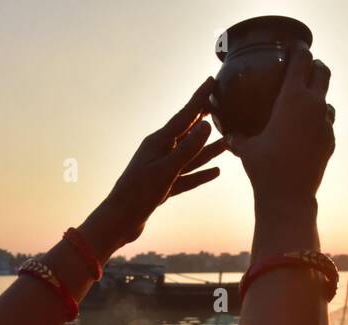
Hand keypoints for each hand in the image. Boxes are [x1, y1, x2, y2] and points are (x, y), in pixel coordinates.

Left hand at [87, 77, 227, 250]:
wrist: (119, 221)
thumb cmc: (138, 194)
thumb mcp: (165, 170)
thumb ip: (187, 149)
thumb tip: (206, 124)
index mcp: (158, 142)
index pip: (184, 116)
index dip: (199, 98)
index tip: (211, 81)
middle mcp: (160, 152)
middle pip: (188, 132)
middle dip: (205, 118)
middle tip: (221, 103)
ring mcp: (162, 170)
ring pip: (191, 156)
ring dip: (208, 148)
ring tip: (228, 140)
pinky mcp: (164, 187)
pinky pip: (188, 177)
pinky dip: (202, 174)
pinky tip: (216, 171)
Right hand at [226, 48, 334, 207]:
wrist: (289, 197)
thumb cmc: (264, 169)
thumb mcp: (246, 149)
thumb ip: (237, 137)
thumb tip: (227, 134)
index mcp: (292, 99)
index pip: (301, 61)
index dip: (299, 51)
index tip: (294, 48)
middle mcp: (314, 106)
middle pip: (323, 72)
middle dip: (315, 66)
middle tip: (305, 68)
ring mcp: (326, 124)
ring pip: (327, 100)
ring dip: (319, 97)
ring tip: (306, 103)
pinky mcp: (330, 141)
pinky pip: (327, 123)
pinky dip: (318, 121)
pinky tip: (307, 131)